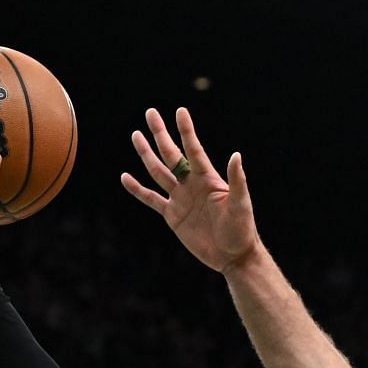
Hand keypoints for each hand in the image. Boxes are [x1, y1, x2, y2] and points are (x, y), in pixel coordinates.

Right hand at [121, 107, 259, 273]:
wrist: (232, 256)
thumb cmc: (241, 229)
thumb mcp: (240, 204)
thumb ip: (237, 180)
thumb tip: (236, 155)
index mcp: (208, 178)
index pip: (193, 149)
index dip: (186, 131)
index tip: (179, 111)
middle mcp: (191, 184)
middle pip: (171, 154)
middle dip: (160, 134)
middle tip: (150, 113)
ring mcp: (180, 198)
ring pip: (158, 172)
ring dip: (147, 154)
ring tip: (136, 136)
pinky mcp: (172, 215)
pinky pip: (151, 199)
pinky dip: (138, 189)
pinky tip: (126, 177)